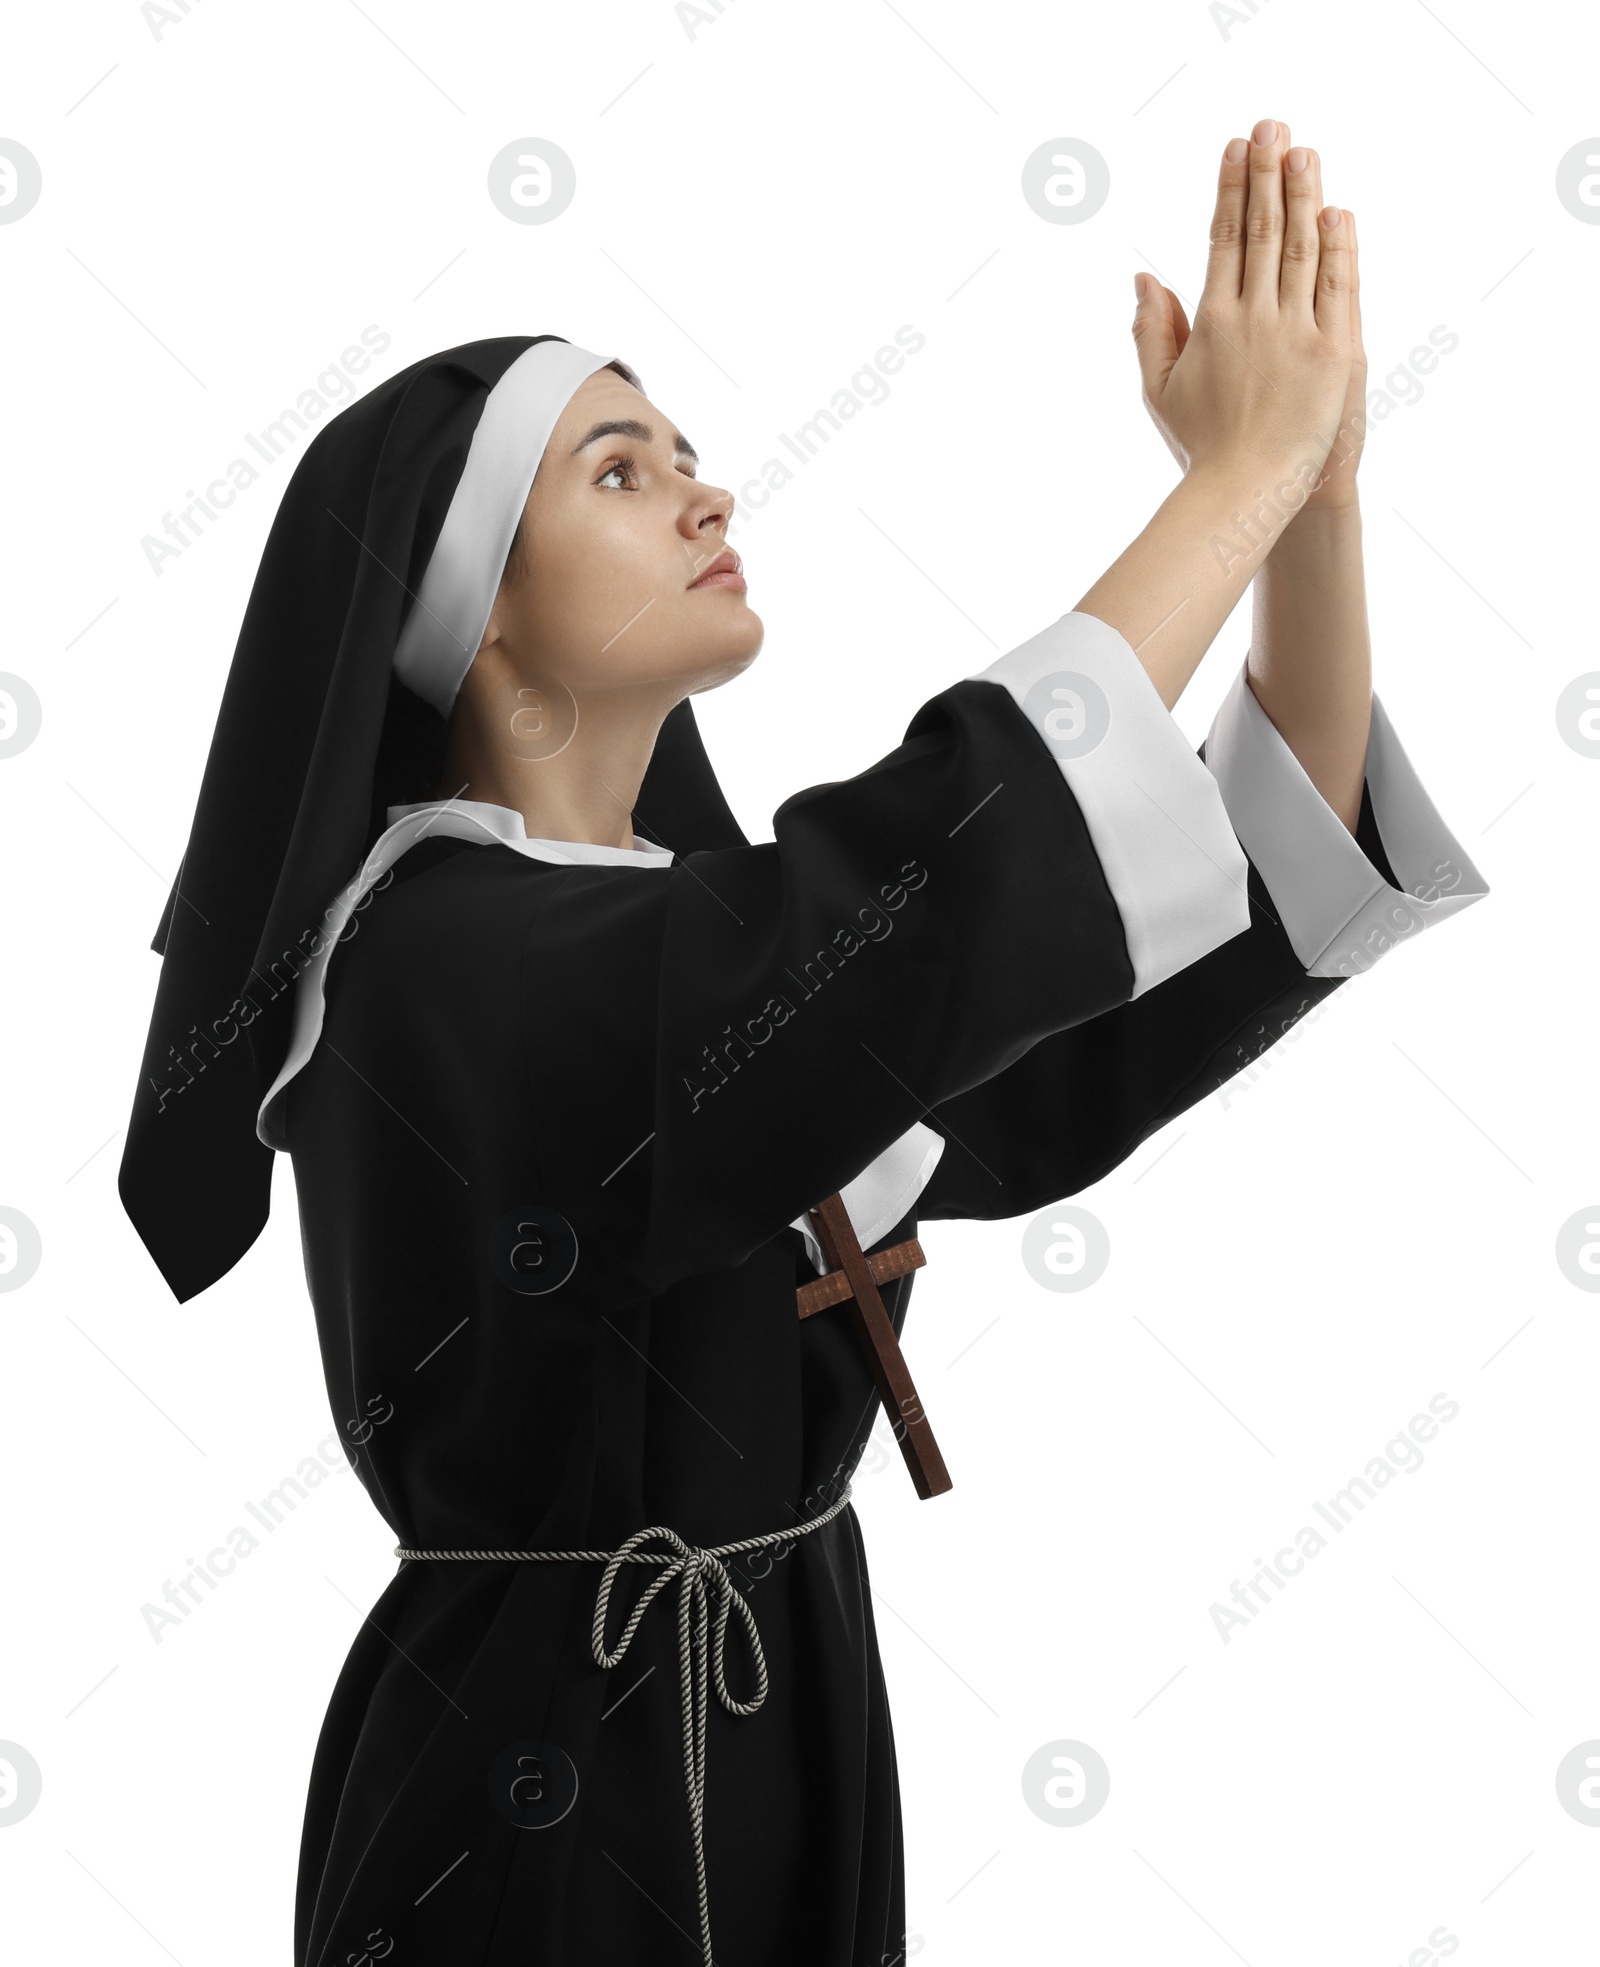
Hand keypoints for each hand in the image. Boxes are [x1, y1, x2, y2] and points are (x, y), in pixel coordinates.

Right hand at [1133, 118, 1356, 498]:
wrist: (1247, 491)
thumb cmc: (1202, 446)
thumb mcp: (1160, 390)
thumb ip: (1151, 329)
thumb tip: (1144, 277)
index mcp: (1212, 324)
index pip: (1223, 239)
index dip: (1231, 189)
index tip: (1237, 150)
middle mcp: (1254, 319)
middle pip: (1262, 231)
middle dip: (1267, 174)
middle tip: (1272, 126)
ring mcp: (1297, 334)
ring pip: (1302, 249)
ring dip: (1304, 196)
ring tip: (1304, 151)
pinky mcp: (1334, 354)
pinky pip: (1338, 289)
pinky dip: (1338, 248)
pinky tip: (1335, 212)